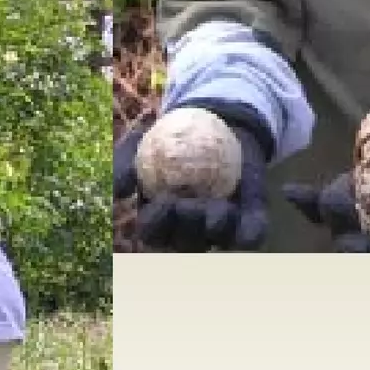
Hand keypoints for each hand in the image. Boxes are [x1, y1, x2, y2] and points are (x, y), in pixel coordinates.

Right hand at [114, 107, 273, 251]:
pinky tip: (249, 227)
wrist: (215, 123)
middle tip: (190, 204)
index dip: (157, 224)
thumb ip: (125, 165)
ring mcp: (220, 231)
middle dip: (187, 228)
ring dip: (217, 229)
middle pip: (185, 245)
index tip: (163, 200)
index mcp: (160, 221)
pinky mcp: (249, 223)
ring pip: (218, 242)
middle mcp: (189, 232)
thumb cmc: (169, 138)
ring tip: (220, 207)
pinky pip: (251, 237)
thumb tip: (118, 190)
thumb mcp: (141, 144)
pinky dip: (250, 235)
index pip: (153, 234)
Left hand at [280, 152, 369, 251]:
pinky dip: (306, 200)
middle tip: (352, 239)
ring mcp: (360, 219)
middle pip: (358, 248)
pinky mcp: (346, 197)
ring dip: (334, 212)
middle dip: (353, 246)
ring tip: (334, 197)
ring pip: (338, 223)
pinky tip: (293, 192)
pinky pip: (321, 204)